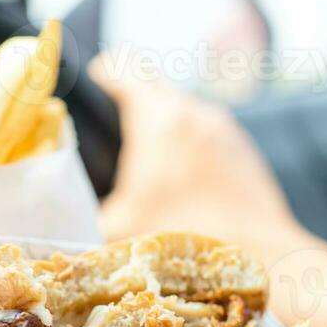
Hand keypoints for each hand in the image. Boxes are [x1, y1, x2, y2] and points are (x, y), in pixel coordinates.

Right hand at [92, 57, 311, 265]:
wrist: (257, 256)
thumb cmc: (180, 239)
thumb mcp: (116, 229)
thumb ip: (87, 212)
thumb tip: (69, 209)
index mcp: (156, 119)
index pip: (125, 70)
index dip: (107, 71)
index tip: (98, 75)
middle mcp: (193, 113)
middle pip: (157, 84)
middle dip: (135, 92)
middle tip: (117, 110)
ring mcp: (224, 130)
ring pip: (187, 112)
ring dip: (167, 124)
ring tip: (152, 156)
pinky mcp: (244, 152)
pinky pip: (210, 136)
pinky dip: (193, 147)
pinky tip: (186, 180)